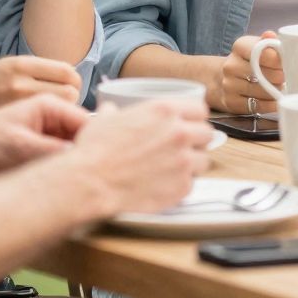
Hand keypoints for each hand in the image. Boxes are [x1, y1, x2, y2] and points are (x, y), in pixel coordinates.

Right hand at [0, 55, 83, 115]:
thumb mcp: (11, 67)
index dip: (73, 80)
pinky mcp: (14, 122)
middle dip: (72, 97)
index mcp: (21, 65)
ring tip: (54, 114)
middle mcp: (20, 83)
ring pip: (61, 109)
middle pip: (70, 91)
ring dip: (63, 111)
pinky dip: (51, 123)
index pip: (66, 72)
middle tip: (64, 103)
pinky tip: (44, 123)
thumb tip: (71, 78)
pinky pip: (47, 123)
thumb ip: (39, 71)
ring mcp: (17, 104)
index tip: (69, 86)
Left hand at [0, 94, 87, 174]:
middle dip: (84, 153)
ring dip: (71, 163)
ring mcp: (46, 131)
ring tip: (71, 181)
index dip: (95, 142)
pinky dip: (60, 169)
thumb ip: (52, 150)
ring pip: (72, 148)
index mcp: (49, 105)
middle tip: (84, 176)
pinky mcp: (40, 146)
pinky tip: (59, 181)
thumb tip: (82, 157)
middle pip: (82, 135)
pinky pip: (59, 157)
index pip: (86, 121)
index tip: (97, 165)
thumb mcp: (19, 146)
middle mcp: (52, 116)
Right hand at [69, 102, 215, 215]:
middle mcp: (179, 133)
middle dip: (196, 141)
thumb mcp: (105, 119)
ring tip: (171, 169)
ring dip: (191, 164)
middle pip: (207, 134)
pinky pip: (191, 184)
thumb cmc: (95, 151)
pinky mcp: (181, 187)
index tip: (189, 125)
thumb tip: (112, 110)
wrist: (90, 182)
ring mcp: (184, 161)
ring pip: (203, 161)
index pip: (200, 110)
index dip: (193, 119)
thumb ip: (117, 112)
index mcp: (165, 111)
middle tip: (181, 148)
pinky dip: (179, 185)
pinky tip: (163, 184)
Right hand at [210, 33, 282, 113]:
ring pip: (262, 91)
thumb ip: (267, 41)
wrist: (222, 79)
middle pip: (264, 73)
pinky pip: (257, 106)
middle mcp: (231, 65)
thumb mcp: (255, 46)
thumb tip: (271, 35)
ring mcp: (229, 85)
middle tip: (287, 78)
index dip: (278, 59)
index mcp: (240, 47)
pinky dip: (271, 104)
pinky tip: (276, 100)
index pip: (262, 51)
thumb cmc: (247, 61)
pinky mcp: (231, 102)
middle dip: (280, 77)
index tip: (287, 63)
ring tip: (282, 88)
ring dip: (276, 91)